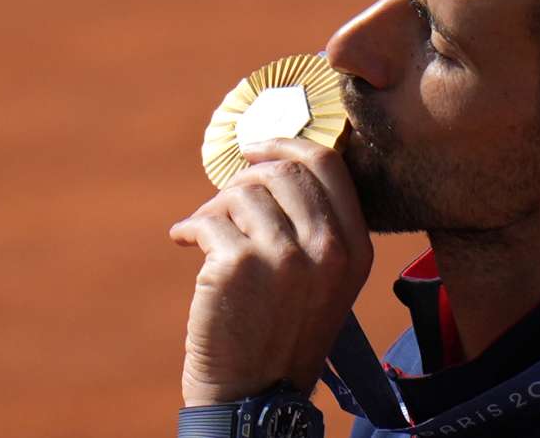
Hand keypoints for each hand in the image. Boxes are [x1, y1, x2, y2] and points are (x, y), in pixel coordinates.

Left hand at [169, 138, 372, 406]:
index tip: (256, 147)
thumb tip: (271, 165)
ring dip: (215, 207)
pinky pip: (207, 220)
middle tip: (224, 200)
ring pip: (241, 193)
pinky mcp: (238, 266)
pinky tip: (184, 242)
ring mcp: (284, 256)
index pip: (327, 165)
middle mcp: (327, 248)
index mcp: (355, 247)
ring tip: (205, 232)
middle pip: (282, 171)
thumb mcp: (325, 280)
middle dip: (245, 178)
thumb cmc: (282, 332)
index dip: (286, 144)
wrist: (255, 395)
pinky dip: (189, 227)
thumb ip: (316, 226)